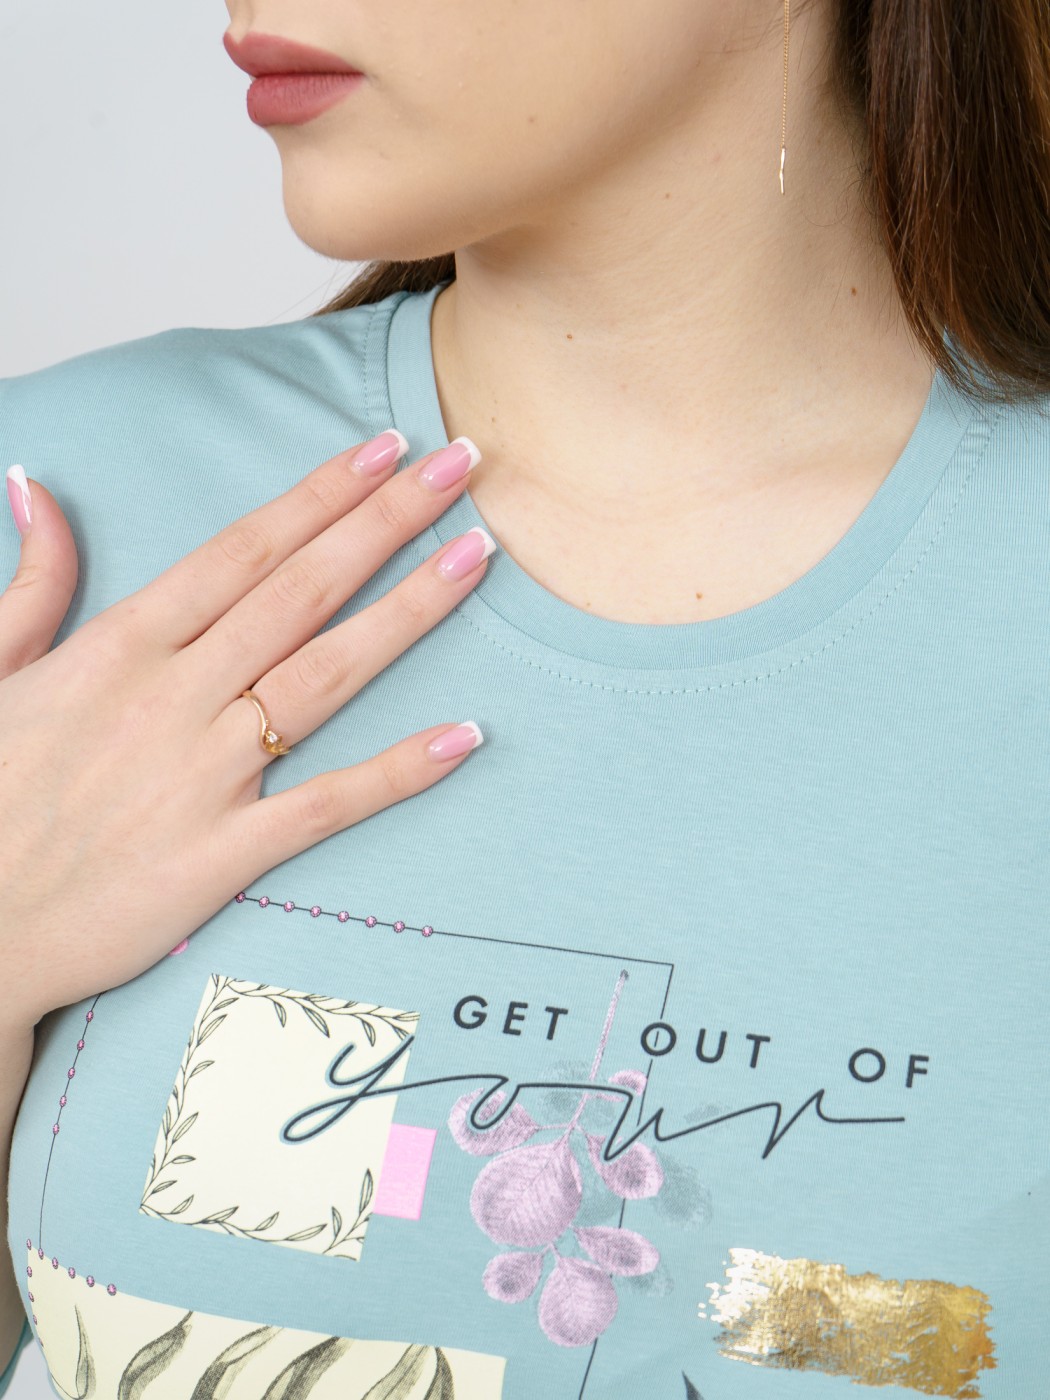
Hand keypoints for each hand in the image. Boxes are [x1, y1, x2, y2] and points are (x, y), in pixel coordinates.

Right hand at [0, 432, 492, 1024]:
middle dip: (388, 521)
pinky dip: (398, 771)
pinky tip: (463, 735)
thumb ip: (32, 580)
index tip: (386, 449)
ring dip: (409, 612)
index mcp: (119, 646)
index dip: (322, 495)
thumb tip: (35, 488)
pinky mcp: (223, 854)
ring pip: (327, 676)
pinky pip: (326, 804)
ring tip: (475, 556)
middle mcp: (172, 696)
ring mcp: (203, 775)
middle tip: (462, 465)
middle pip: (303, 591)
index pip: (244, 549)